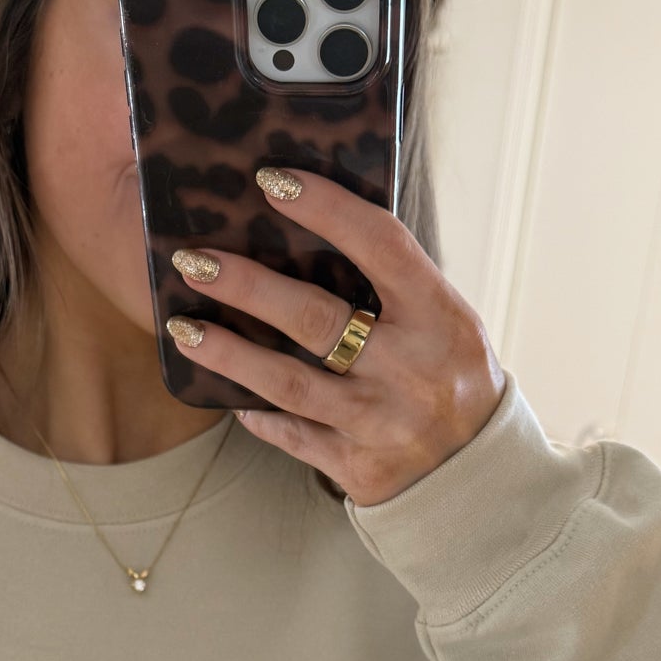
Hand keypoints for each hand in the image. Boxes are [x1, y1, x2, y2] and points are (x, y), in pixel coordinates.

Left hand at [164, 165, 506, 506]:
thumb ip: (396, 285)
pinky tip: (223, 393)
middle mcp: (411, 368)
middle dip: (247, 285)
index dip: (326, 208)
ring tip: (182, 327)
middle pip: (315, 317)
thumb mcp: (448, 323)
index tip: (272, 180)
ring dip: (228, 354)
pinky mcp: (358, 467)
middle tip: (193, 260)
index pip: (380, 245)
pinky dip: (257, 413)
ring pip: (289, 382)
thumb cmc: (453, 380)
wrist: (479, 479)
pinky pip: (293, 435)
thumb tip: (313, 227)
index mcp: (440, 317)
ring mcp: (381, 422)